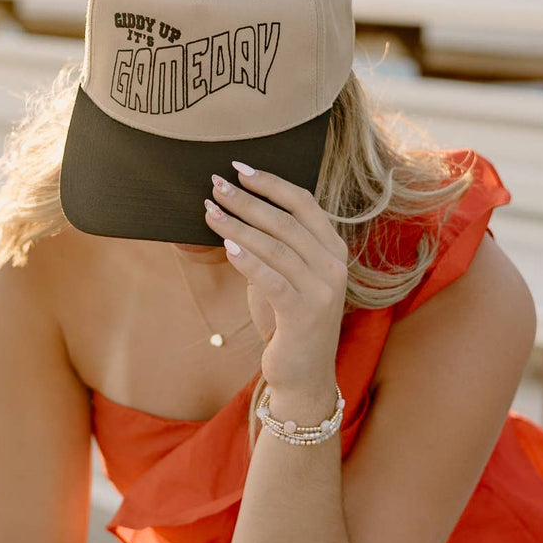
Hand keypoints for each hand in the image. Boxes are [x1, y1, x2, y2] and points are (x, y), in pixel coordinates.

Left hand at [203, 163, 348, 395]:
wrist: (303, 375)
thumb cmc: (288, 321)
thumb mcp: (284, 276)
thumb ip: (273, 246)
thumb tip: (232, 211)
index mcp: (333, 250)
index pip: (304, 203)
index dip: (271, 183)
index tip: (238, 168)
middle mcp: (334, 266)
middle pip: (285, 220)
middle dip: (247, 200)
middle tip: (215, 185)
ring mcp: (323, 290)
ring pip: (276, 246)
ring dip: (238, 224)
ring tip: (209, 211)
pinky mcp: (304, 313)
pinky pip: (272, 278)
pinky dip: (247, 259)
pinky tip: (225, 245)